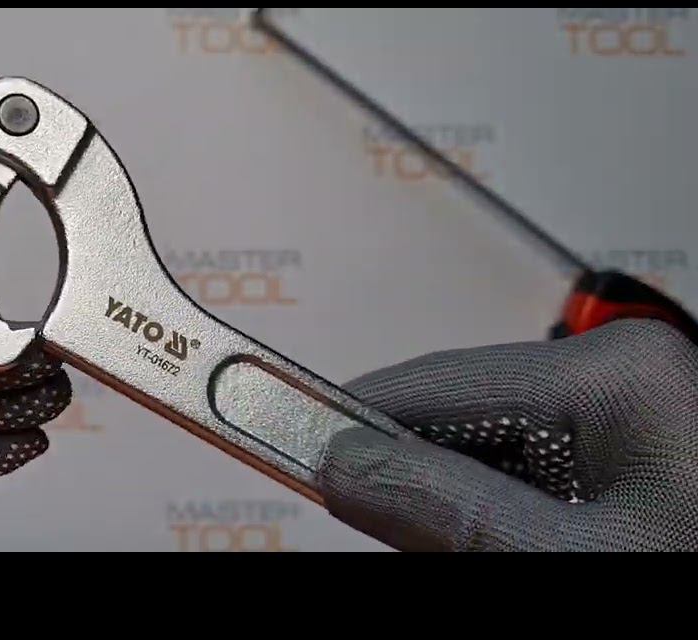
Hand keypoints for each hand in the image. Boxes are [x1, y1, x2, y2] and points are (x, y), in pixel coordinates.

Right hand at [318, 319, 697, 550]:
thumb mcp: (563, 556)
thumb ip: (452, 510)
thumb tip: (346, 466)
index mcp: (615, 373)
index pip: (440, 384)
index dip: (354, 419)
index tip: (290, 443)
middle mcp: (624, 378)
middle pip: (464, 420)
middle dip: (409, 474)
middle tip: (359, 518)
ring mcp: (633, 422)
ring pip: (495, 454)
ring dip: (452, 501)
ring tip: (430, 540)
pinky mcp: (638, 465)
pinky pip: (535, 479)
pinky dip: (498, 516)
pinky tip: (484, 542)